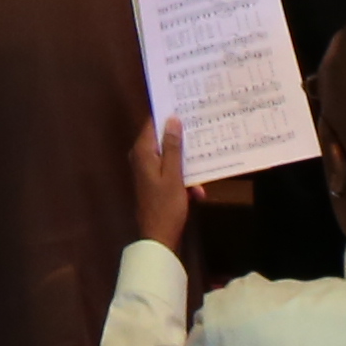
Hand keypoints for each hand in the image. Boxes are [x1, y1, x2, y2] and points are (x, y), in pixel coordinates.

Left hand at [126, 115, 193, 253]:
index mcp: (143, 152)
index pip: (153, 123)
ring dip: (187, 166)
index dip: (168, 114)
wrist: (158, 239)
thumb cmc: (166, 206)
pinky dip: (184, 181)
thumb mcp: (173, 175)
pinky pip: (171, 173)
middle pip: (163, 140)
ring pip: (170, 158)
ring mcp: (148, 171)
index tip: (185, 106)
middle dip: (183, 141)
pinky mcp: (155, 183)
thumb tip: (172, 119)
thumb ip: (173, 147)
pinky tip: (198, 193)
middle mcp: (142, 158)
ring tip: (203, 174)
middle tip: (202, 133)